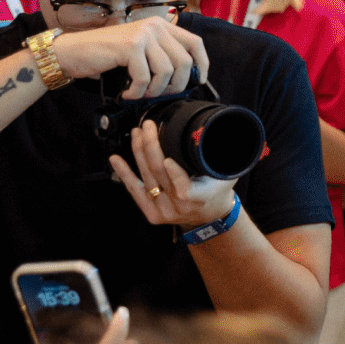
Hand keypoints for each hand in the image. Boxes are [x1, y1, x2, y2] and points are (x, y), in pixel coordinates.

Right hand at [50, 17, 211, 98]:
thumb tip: (186, 77)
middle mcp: (155, 26)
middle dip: (176, 85)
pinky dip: (138, 91)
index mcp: (161, 25)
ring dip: (155, 90)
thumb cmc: (104, 55)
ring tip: (141, 93)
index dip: (202, 64)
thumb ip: (160, 55)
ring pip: (166, 71)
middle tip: (160, 94)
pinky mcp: (130, 46)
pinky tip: (128, 93)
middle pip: (184, 61)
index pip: (195, 43)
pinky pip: (145, 77)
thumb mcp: (139, 50)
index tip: (198, 81)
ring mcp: (142, 35)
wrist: (71, 52)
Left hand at [110, 120, 238, 228]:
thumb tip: (218, 131)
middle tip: (147, 127)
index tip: (167, 158)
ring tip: (137, 134)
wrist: (209, 216)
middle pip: (159, 174)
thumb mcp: (227, 175)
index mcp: (199, 198)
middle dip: (151, 146)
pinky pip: (134, 191)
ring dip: (138, 152)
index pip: (184, 189)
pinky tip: (116, 159)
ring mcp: (163, 211)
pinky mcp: (151, 213)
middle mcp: (179, 207)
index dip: (175, 174)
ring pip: (146, 178)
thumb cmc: (217, 192)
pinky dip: (124, 173)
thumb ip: (221, 158)